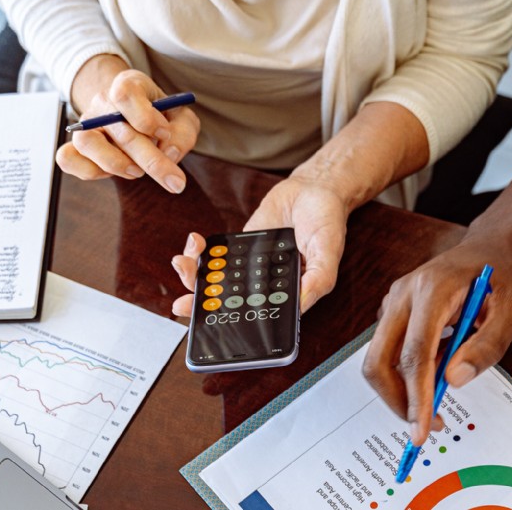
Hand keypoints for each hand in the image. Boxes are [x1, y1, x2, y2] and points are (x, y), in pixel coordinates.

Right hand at [57, 64, 199, 193]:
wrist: (136, 117)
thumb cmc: (162, 118)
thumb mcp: (183, 119)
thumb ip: (183, 133)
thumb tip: (169, 153)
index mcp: (129, 85)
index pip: (125, 94)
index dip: (146, 118)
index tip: (165, 133)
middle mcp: (103, 102)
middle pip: (118, 129)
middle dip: (151, 160)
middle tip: (175, 181)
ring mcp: (86, 124)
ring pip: (87, 143)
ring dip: (118, 164)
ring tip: (139, 171)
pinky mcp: (76, 146)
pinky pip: (68, 159)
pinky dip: (92, 172)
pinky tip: (118, 172)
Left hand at [171, 175, 347, 316]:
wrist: (314, 189)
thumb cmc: (326, 221)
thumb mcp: (329, 251)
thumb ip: (318, 278)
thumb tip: (300, 303)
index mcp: (289, 293)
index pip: (257, 317)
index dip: (231, 322)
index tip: (208, 321)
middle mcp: (267, 284)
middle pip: (230, 302)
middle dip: (201, 304)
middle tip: (182, 303)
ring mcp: (251, 266)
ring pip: (218, 280)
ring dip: (194, 276)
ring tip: (182, 265)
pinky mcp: (241, 247)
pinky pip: (217, 256)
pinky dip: (201, 253)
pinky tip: (195, 244)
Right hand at [362, 236, 511, 445]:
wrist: (491, 248)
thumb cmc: (502, 276)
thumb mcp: (511, 311)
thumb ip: (486, 345)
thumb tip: (455, 379)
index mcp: (431, 290)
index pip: (414, 353)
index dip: (416, 396)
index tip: (422, 428)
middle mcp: (403, 294)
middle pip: (379, 359)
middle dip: (396, 400)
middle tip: (425, 425)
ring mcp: (394, 300)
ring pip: (379, 358)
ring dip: (401, 388)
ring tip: (438, 399)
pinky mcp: (394, 310)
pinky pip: (388, 349)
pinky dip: (404, 373)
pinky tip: (435, 372)